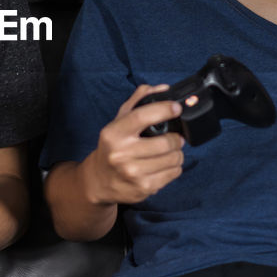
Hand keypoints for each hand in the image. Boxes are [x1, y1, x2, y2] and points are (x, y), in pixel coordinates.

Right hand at [81, 84, 184, 205]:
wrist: (100, 180)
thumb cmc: (113, 146)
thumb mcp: (119, 121)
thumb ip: (139, 101)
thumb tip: (163, 88)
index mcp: (114, 133)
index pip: (142, 117)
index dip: (163, 109)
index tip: (176, 108)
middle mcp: (121, 154)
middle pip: (165, 142)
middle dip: (176, 138)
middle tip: (175, 137)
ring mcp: (132, 173)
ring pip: (173, 159)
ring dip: (177, 153)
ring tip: (170, 152)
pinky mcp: (143, 188)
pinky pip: (173, 174)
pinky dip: (174, 167)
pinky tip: (165, 165)